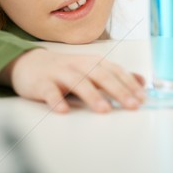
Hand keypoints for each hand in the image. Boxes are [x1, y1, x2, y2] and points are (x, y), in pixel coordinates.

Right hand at [0, 49, 145, 113]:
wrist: (30, 63)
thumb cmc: (67, 69)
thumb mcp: (93, 69)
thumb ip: (116, 76)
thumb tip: (142, 81)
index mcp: (94, 62)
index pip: (115, 72)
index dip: (129, 84)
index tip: (142, 98)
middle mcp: (79, 65)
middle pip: (101, 76)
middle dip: (118, 91)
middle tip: (131, 105)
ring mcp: (60, 73)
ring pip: (78, 83)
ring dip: (92, 96)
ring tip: (104, 110)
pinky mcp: (42, 83)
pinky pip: (49, 92)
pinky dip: (56, 100)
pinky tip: (64, 110)